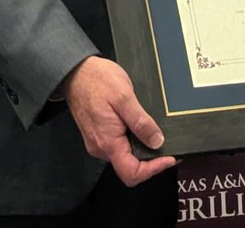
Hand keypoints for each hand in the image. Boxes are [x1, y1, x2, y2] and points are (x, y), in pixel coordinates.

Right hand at [61, 56, 175, 185]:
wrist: (76, 72)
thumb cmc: (96, 80)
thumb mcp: (124, 97)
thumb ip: (140, 122)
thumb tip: (157, 141)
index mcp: (108, 142)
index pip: (131, 173)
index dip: (154, 169)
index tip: (169, 158)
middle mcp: (101, 147)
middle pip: (129, 167)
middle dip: (150, 159)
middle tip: (166, 144)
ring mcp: (98, 141)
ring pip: (125, 156)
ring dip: (141, 147)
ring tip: (153, 131)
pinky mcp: (98, 134)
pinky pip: (118, 144)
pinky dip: (132, 139)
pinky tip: (138, 125)